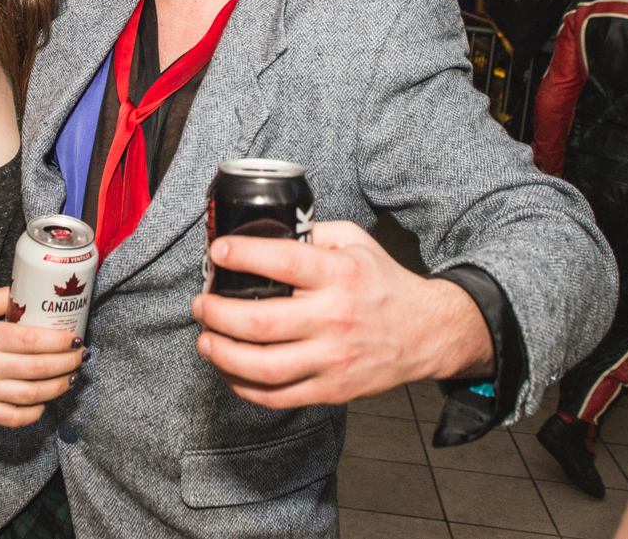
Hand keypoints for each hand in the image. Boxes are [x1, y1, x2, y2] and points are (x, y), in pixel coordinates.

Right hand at [0, 287, 83, 427]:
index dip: (60, 341)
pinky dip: (35, 413)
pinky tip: (44, 401)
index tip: (76, 337)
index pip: (32, 340)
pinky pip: (15, 418)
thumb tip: (29, 289)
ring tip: (71, 377)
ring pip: (32, 395)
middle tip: (80, 357)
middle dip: (67, 363)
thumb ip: (0, 298)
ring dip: (59, 387)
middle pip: (39, 368)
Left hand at [190, 220, 492, 408]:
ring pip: (263, 367)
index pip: (281, 261)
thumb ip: (314, 234)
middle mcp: (334, 317)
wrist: (426, 332)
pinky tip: (230, 371)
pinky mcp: (332, 389)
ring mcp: (332, 359)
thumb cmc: (384, 284)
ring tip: (206, 340)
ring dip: (223, 354)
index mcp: (339, 274)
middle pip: (260, 321)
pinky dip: (245, 387)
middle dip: (217, 313)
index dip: (241, 255)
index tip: (217, 252)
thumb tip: (266, 231)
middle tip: (200, 305)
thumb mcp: (356, 241)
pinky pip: (278, 396)